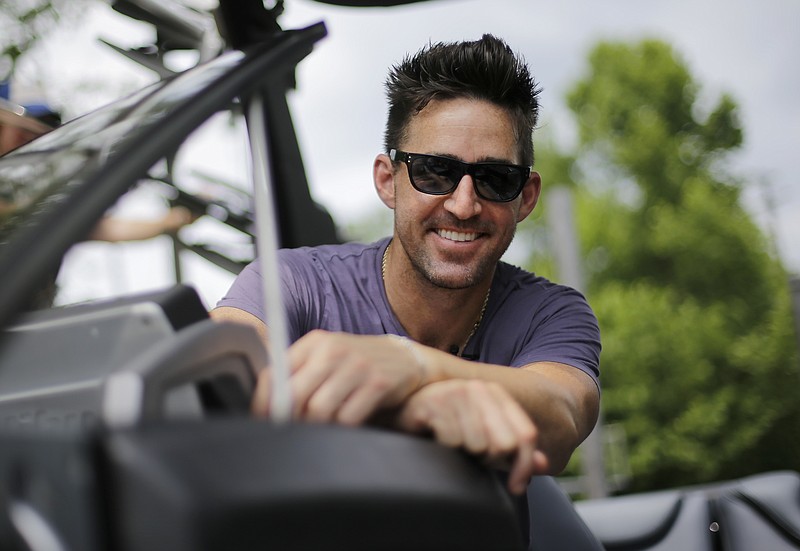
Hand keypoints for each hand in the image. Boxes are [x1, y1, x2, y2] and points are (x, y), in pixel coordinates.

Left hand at [251, 330, 425, 425]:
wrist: (404, 359)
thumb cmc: (356, 363)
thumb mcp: (327, 357)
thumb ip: (299, 373)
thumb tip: (268, 406)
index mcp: (315, 342)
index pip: (276, 373)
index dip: (264, 402)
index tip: (262, 419)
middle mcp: (334, 350)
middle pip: (295, 395)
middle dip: (289, 419)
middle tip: (290, 430)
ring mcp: (357, 366)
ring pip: (319, 410)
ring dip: (316, 426)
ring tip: (319, 428)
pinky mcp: (377, 384)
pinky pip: (347, 418)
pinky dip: (341, 428)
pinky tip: (343, 425)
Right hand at [395, 380, 548, 494]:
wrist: (399, 411)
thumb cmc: (442, 427)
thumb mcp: (482, 438)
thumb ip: (514, 449)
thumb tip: (545, 464)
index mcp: (495, 393)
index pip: (525, 434)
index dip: (525, 466)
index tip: (516, 487)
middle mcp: (477, 388)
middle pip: (504, 443)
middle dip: (490, 460)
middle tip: (470, 457)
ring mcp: (455, 393)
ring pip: (478, 445)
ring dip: (464, 454)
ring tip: (450, 444)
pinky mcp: (433, 403)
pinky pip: (453, 441)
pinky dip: (445, 448)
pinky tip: (434, 439)